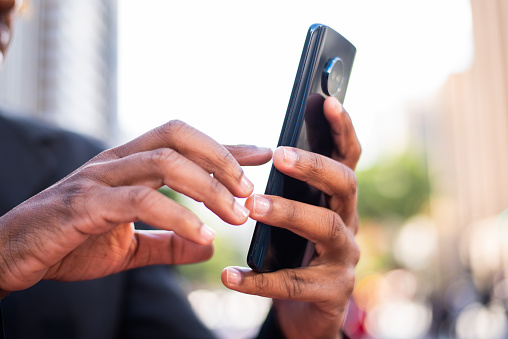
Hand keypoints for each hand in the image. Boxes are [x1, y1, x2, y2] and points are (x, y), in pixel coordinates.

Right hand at [0, 120, 271, 293]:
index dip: (227, 147)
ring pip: (164, 162)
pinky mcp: (86, 203)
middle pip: (178, 136)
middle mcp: (117, 161)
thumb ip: (168, 242)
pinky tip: (203, 235)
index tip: (263, 154)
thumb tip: (207, 246)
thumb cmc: (71, 243)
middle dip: (222, 158)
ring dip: (208, 186)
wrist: (14, 255)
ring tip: (237, 214)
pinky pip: (140, 199)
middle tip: (251, 190)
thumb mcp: (130, 246)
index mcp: (130, 165)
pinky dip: (177, 216)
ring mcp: (100, 178)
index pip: (186, 143)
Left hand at [221, 97, 360, 337]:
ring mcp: (345, 258)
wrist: (306, 311)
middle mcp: (348, 223)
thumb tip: (263, 150)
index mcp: (336, 201)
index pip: (346, 158)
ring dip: (289, 212)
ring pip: (326, 227)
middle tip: (281, 156)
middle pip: (345, 185)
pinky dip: (260, 279)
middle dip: (315, 167)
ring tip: (252, 205)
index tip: (327, 101)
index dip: (342, 130)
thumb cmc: (294, 253)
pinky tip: (230, 275)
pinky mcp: (333, 292)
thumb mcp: (294, 217)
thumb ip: (287, 188)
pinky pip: (295, 282)